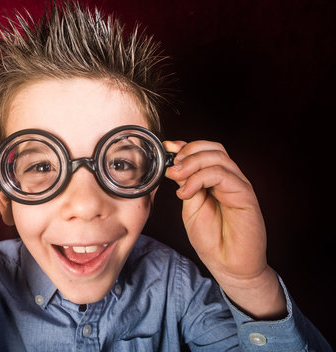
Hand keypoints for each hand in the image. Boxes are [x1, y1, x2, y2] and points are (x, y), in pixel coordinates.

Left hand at [164, 140, 285, 318]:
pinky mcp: (245, 195)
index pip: (204, 151)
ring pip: (218, 157)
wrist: (228, 265)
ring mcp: (238, 185)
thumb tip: (174, 165)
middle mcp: (229, 179)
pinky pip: (223, 175)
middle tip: (172, 168)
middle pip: (213, 148)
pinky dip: (200, 178)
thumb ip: (186, 184)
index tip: (166, 149)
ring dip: (192, 163)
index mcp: (216, 179)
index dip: (184, 146)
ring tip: (176, 179)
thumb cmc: (212, 239)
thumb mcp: (191, 206)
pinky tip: (186, 193)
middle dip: (188, 152)